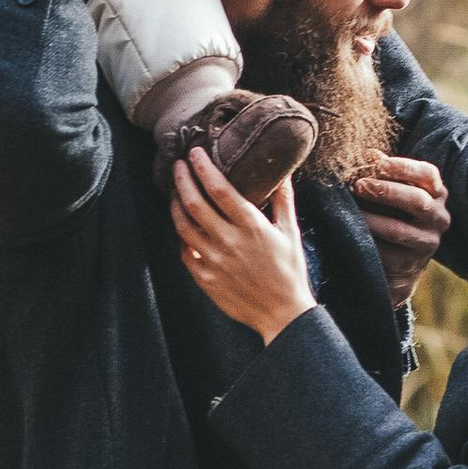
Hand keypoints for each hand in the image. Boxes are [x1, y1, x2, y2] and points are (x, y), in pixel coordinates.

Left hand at [171, 154, 317, 339]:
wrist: (282, 314)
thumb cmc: (290, 272)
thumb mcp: (291, 233)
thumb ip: (283, 201)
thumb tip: (282, 173)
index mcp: (251, 227)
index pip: (220, 189)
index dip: (203, 168)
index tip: (195, 154)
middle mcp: (229, 242)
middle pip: (194, 203)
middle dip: (183, 179)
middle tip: (178, 165)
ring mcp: (213, 262)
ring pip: (183, 226)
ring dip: (176, 205)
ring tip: (176, 193)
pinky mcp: (205, 279)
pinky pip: (184, 252)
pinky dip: (181, 236)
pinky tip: (183, 227)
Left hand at [353, 152, 448, 303]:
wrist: (400, 262)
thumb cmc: (395, 215)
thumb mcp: (394, 191)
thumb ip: (385, 173)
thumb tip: (370, 154)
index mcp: (437, 193)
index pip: (428, 174)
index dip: (404, 167)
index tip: (379, 163)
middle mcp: (438, 217)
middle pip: (417, 201)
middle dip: (386, 191)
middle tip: (359, 185)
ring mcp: (428, 242)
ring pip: (400, 230)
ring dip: (372, 219)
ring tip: (350, 211)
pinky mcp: (412, 264)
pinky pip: (388, 253)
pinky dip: (368, 242)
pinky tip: (352, 234)